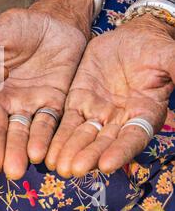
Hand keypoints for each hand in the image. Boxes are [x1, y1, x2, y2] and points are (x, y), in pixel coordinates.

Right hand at [0, 0, 93, 178]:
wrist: (57, 23)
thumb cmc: (19, 25)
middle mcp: (2, 102)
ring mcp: (27, 106)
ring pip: (20, 132)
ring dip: (17, 150)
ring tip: (15, 170)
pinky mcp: (52, 106)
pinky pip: (47, 124)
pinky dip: (43, 138)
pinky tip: (41, 154)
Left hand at [46, 14, 174, 177]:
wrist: (129, 39)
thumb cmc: (153, 48)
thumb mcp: (168, 57)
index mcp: (145, 114)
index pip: (133, 138)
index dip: (120, 152)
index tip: (106, 165)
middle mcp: (120, 120)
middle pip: (103, 143)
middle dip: (88, 156)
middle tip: (73, 170)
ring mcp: (98, 113)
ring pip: (83, 136)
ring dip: (70, 151)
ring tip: (58, 167)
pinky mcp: (78, 103)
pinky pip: (67, 122)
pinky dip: (58, 136)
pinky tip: (47, 151)